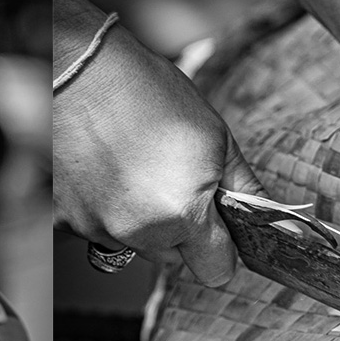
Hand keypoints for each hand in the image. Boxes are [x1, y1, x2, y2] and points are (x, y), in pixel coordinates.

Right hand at [53, 17, 265, 286]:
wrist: (80, 69)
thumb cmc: (148, 92)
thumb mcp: (215, 136)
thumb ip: (244, 191)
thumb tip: (273, 224)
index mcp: (183, 213)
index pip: (217, 271)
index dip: (221, 248)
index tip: (217, 224)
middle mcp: (138, 232)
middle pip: (174, 258)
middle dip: (179, 230)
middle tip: (171, 180)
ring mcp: (97, 229)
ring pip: (135, 245)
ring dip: (140, 220)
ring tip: (134, 167)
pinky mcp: (66, 220)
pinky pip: (99, 232)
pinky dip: (104, 211)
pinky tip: (105, 171)